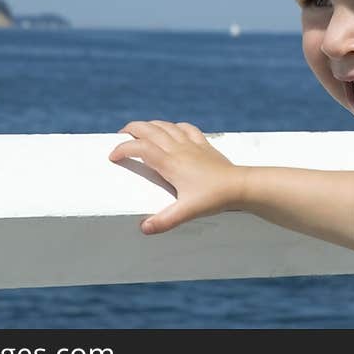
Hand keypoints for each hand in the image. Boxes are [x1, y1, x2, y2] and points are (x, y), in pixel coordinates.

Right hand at [108, 120, 245, 234]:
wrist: (240, 186)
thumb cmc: (214, 198)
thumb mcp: (187, 212)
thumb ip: (164, 220)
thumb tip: (144, 228)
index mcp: (171, 163)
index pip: (141, 148)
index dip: (123, 149)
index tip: (113, 156)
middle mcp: (178, 149)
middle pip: (149, 129)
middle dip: (131, 129)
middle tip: (120, 136)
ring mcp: (192, 144)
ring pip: (166, 126)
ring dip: (150, 125)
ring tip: (140, 131)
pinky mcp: (204, 144)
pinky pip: (186, 128)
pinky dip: (174, 126)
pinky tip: (172, 130)